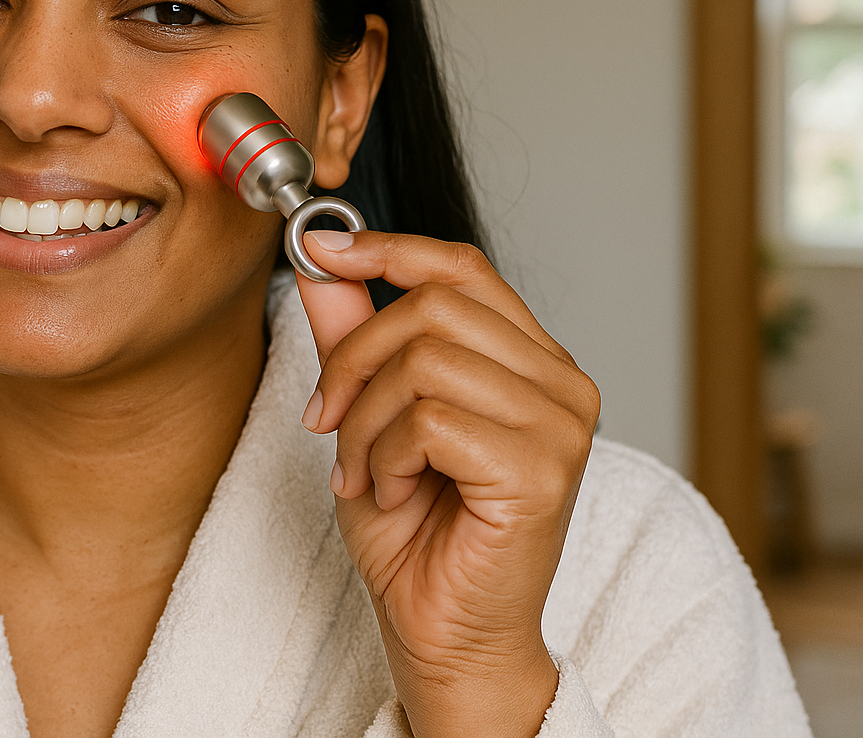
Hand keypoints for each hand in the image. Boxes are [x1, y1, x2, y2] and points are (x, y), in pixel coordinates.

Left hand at [295, 231, 598, 737]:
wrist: (442, 632)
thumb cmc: (416, 532)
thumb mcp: (368, 413)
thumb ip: (352, 332)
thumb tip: (320, 255)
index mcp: (530, 360)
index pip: (463, 268)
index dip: (387, 248)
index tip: (320, 249)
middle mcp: (560, 383)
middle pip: (431, 306)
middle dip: (353, 360)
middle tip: (327, 420)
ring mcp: (560, 425)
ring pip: (423, 360)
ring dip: (364, 421)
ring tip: (363, 470)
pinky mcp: (541, 470)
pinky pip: (429, 420)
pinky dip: (384, 457)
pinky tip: (394, 493)